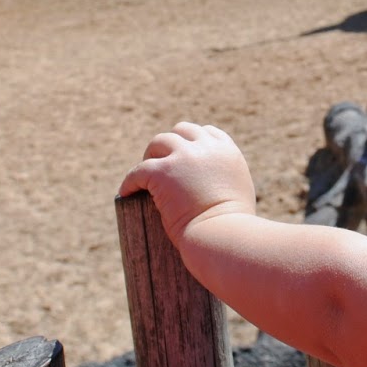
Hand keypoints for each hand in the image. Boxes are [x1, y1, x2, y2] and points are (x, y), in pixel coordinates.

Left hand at [119, 122, 256, 246]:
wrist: (221, 235)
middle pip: (182, 131)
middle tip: (162, 164)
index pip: (207, 132)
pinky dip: (130, 181)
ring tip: (145, 174)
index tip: (184, 153)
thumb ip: (227, 179)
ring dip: (152, 155)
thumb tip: (213, 186)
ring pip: (159, 142)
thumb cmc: (232, 227)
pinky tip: (126, 192)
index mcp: (227, 151)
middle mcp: (206, 147)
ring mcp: (183, 157)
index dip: (193, 141)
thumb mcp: (240, 192)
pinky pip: (138, 170)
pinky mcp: (161, 172)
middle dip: (171, 144)